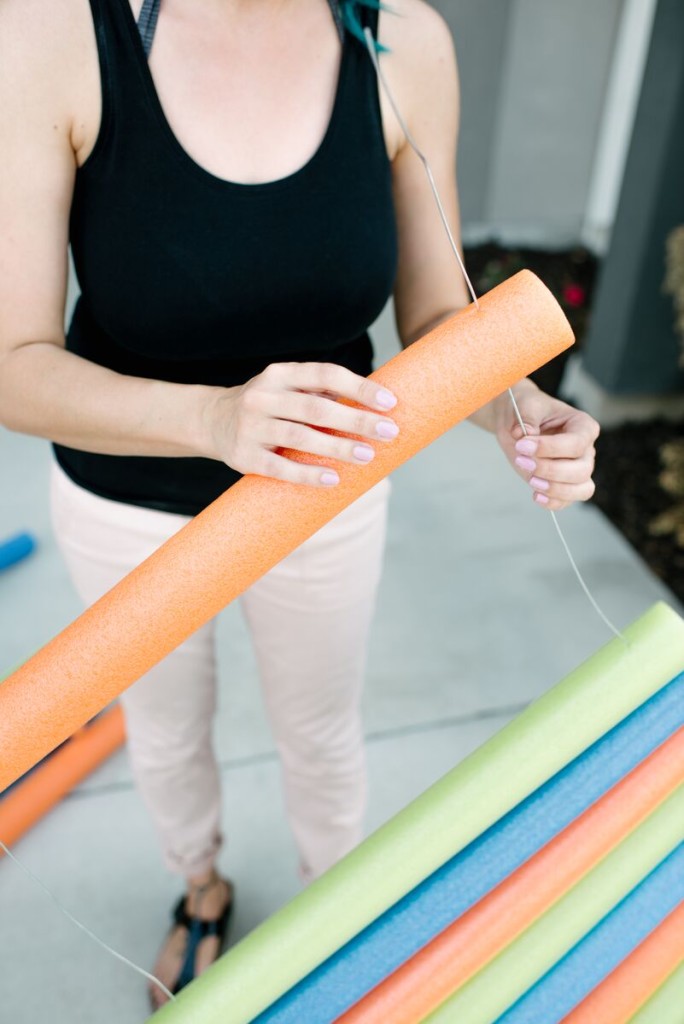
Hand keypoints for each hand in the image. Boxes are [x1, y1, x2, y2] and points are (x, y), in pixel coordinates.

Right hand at [204, 362, 398, 485]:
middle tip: (389, 431)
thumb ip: (322, 392)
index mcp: (280, 374)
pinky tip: (333, 479)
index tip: (390, 402)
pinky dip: (307, 474)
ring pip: (299, 437)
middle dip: (356, 420)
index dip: (359, 387)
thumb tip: (375, 404)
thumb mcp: (288, 389)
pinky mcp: (243, 456)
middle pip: (315, 408)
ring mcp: (250, 426)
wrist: (212, 421)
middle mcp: (263, 396)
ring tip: (367, 455)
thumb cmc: (268, 406)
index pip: (325, 374)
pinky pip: (279, 467)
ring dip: (337, 448)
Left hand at [494, 380, 599, 510]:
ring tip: (531, 481)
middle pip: (582, 470)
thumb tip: (524, 434)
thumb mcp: (526, 405)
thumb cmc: (527, 409)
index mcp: (583, 426)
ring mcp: (577, 468)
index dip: (549, 448)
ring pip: (581, 489)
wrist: (517, 421)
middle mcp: (586, 449)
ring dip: (555, 489)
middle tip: (521, 460)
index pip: (576, 444)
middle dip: (550, 469)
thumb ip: (527, 417)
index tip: (522, 445)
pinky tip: (535, 495)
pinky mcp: (564, 484)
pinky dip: (553, 503)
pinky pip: (567, 501)